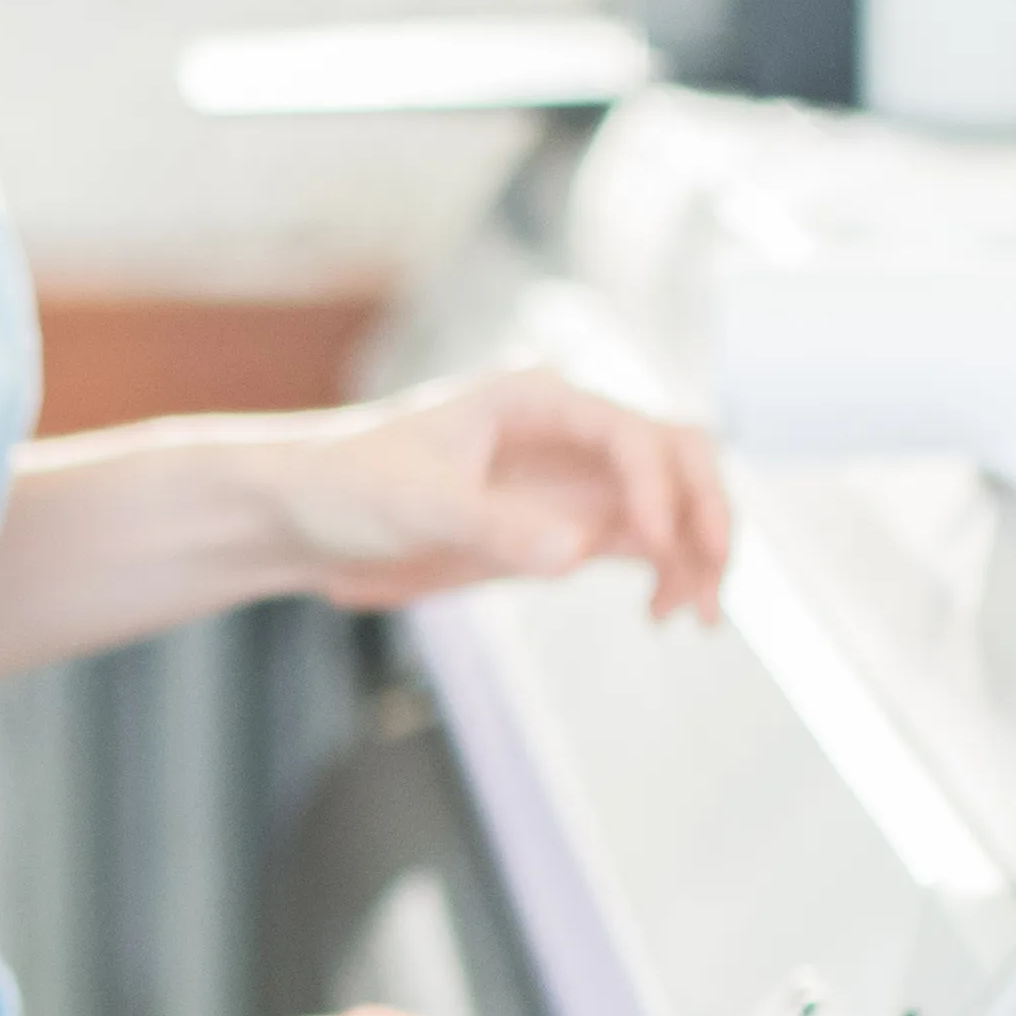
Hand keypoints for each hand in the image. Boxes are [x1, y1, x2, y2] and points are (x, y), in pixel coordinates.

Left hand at [261, 368, 734, 624]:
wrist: (302, 521)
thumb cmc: (347, 484)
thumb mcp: (419, 502)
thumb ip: (498, 525)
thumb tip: (576, 551)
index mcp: (539, 400)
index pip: (633, 434)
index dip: (660, 486)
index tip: (653, 544)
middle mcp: (568, 436)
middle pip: (677, 458)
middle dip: (706, 512)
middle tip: (713, 576)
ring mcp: (569, 485)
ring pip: (670, 507)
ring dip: (697, 554)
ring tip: (698, 615)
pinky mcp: (559, 533)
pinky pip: (641, 547)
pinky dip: (667, 576)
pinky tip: (665, 614)